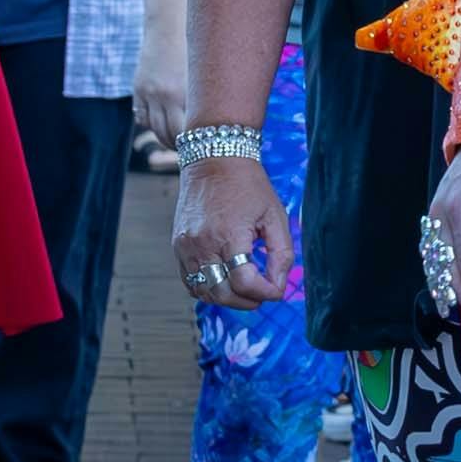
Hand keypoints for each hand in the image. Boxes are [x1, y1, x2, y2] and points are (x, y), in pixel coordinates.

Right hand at [131, 35, 190, 145]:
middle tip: (187, 151)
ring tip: (174, 142)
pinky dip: (149, 125)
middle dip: (177, 146)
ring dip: (163, 138)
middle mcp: (164, 95)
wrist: (168, 31)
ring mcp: (148, 93)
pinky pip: (141, 117)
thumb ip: (201, 100)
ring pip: (153, 128)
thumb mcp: (200, 77)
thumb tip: (209, 127)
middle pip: (167, 134)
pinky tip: (160, 127)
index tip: (200, 150)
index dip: (191, 144)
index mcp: (183, 92)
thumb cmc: (193, 53)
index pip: (184, 132)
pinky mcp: (138, 89)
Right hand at [174, 146, 292, 306]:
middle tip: (263, 293)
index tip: (276, 289)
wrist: (214, 159)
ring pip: (204, 292)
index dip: (265, 292)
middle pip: (222, 293)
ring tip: (246, 289)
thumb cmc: (248, 185)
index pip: (244, 282)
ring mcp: (186, 246)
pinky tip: (225, 281)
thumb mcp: (275, 215)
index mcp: (229, 234)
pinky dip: (208, 288)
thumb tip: (278, 285)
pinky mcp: (178, 246)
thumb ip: (282, 254)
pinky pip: (190, 281)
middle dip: (247, 301)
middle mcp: (202, 243)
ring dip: (227, 298)